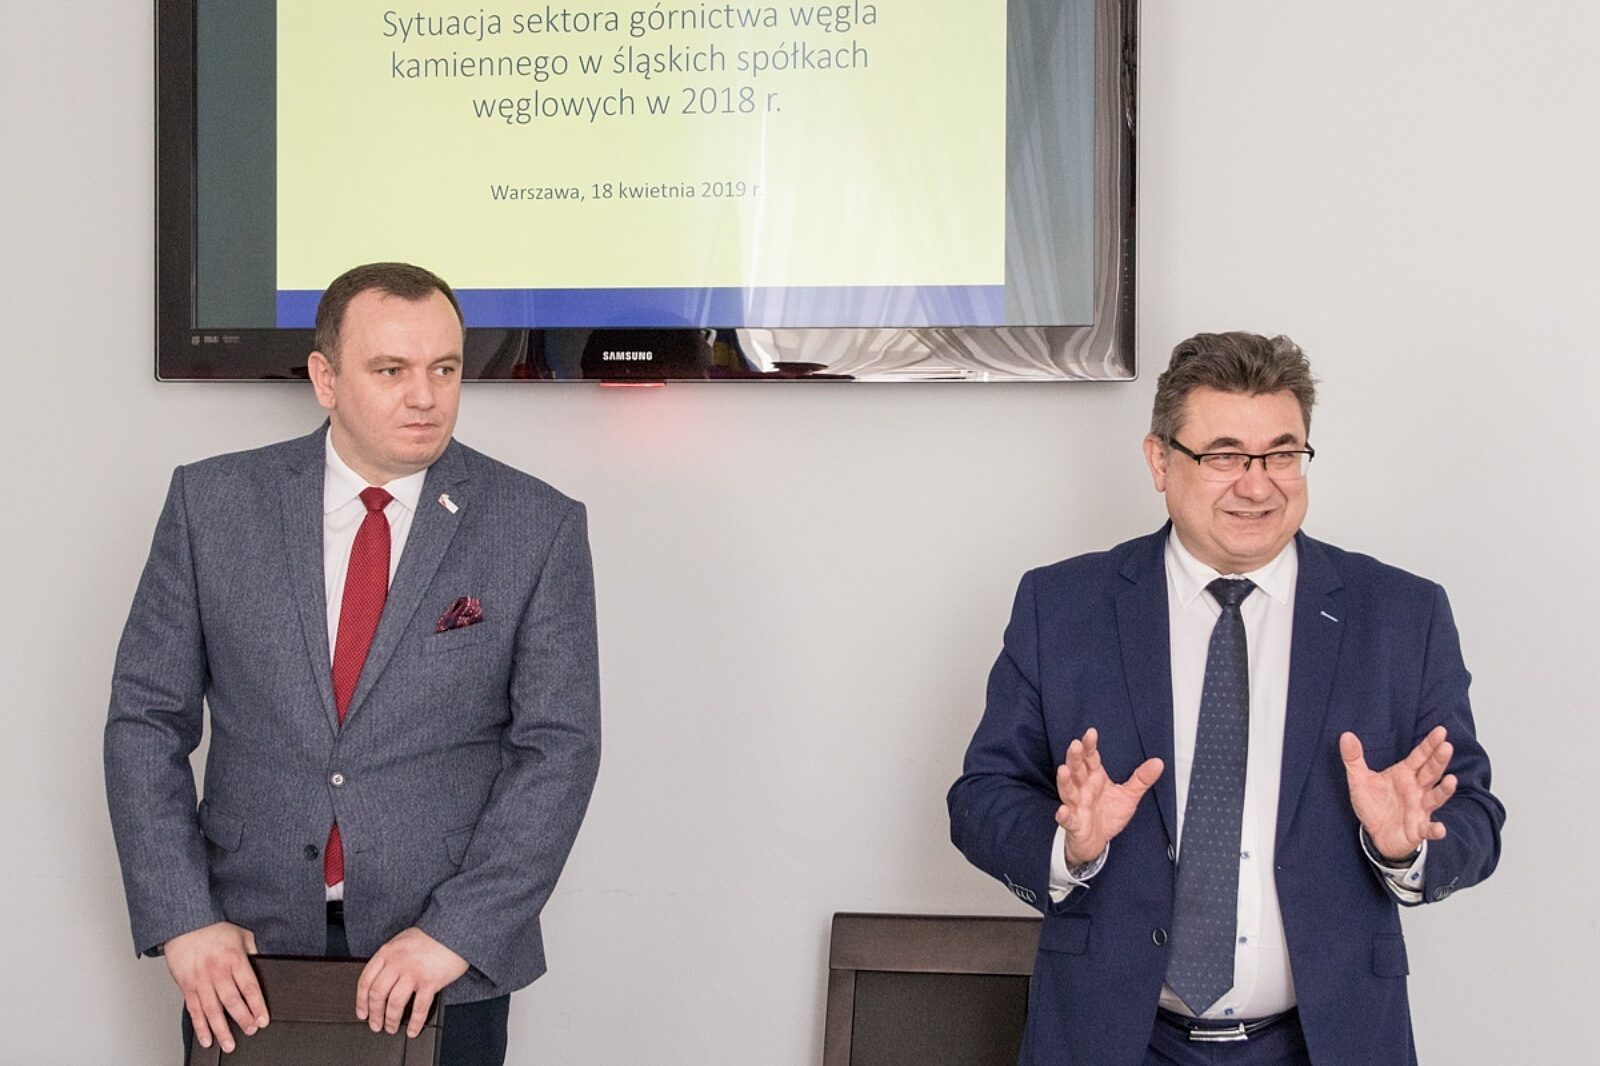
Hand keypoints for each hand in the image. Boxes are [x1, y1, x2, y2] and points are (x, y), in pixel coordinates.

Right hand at [163, 921, 266, 1053]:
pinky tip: (207, 1038)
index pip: (249, 987)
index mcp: (234, 959)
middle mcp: (217, 972)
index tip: (263, 1020)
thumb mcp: (241, 934)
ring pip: (212, 1010)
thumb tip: (264, 961)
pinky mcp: (186, 987)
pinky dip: (200, 1027)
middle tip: (250, 1031)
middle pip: (232, 1001)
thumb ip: (253, 949)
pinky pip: (194, 1011)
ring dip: (221, 1030)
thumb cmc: (214, 929)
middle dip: (243, 1019)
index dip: (257, 1006)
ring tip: (230, 1044)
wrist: (184, 925)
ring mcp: (201, 981)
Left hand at [356, 927, 468, 1037]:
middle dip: (375, 1014)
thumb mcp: (402, 942)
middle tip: (376, 1025)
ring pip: (395, 1003)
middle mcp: (398, 962)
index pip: (366, 981)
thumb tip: (381, 981)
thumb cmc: (431, 936)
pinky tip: (412, 1029)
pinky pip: (419, 1007)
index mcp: (387, 952)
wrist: (454, 930)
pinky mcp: (431, 981)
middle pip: (378, 994)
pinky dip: (415, 1022)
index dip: (361, 1001)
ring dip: (391, 1020)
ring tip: (392, 1028)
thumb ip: (390, 958)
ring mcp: (414, 972)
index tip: (362, 1013)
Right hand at [1054, 727, 1163, 865]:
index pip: (1090, 758)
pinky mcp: (1074, 824)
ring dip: (1065, 781)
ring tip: (1064, 770)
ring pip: (1068, 791)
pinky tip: (1062, 810)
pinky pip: (1067, 819)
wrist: (1096, 842)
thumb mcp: (1129, 796)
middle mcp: (1083, 789)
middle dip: (1075, 758)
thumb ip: (1141, 779)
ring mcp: (1076, 806)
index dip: (1089, 746)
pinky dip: (1063, 815)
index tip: (1091, 733)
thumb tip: (1158, 763)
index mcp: (1095, 778)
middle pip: (1077, 770)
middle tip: (1075, 746)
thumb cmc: (1108, 816)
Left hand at [1340, 726, 1456, 859]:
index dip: (1430, 744)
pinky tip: (1440, 828)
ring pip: (1435, 797)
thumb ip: (1354, 758)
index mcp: (1405, 774)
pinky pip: (1428, 829)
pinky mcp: (1417, 829)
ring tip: (1451, 780)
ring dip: (1444, 790)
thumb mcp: (1359, 779)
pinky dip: (1435, 829)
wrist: (1376, 833)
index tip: (1441, 730)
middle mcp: (1417, 789)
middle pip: (1430, 772)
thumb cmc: (1374, 804)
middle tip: (1447, 746)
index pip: (1420, 756)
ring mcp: (1420, 809)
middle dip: (1439, 760)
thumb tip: (1346, 735)